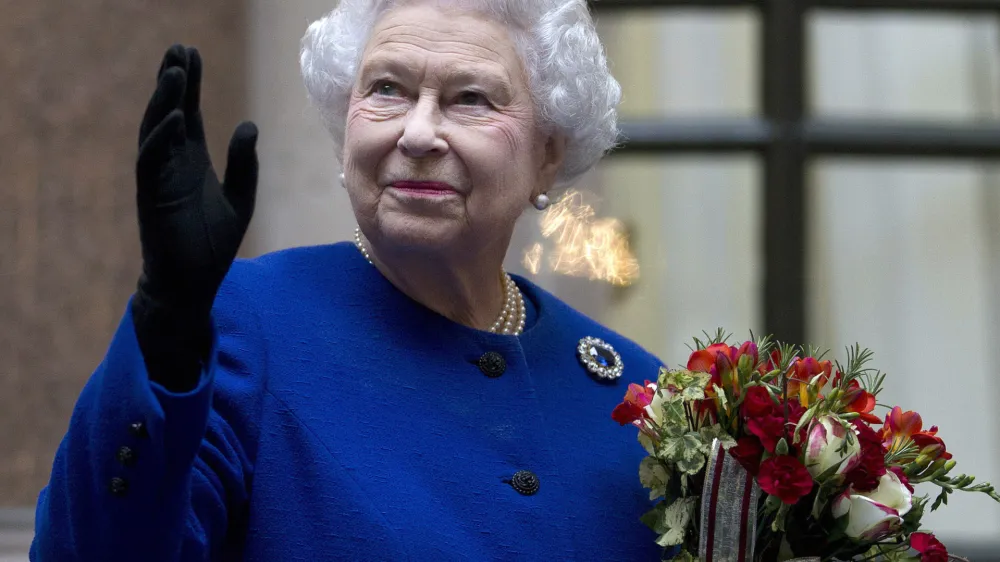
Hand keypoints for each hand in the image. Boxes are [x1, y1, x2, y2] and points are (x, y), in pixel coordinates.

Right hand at [135, 44, 257, 314]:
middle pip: (170, 114)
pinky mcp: (152, 197)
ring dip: (164, 101)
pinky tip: (173, 118)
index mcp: (192, 162)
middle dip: (174, 82)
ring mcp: (159, 179)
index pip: (188, 115)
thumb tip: (247, 125)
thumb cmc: (211, 245)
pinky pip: (151, 162)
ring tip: (174, 73)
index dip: (190, 85)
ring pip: (156, 131)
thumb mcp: (239, 199)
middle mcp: (172, 165)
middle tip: (179, 48)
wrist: (191, 284)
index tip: (192, 54)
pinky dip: (161, 138)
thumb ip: (243, 165)